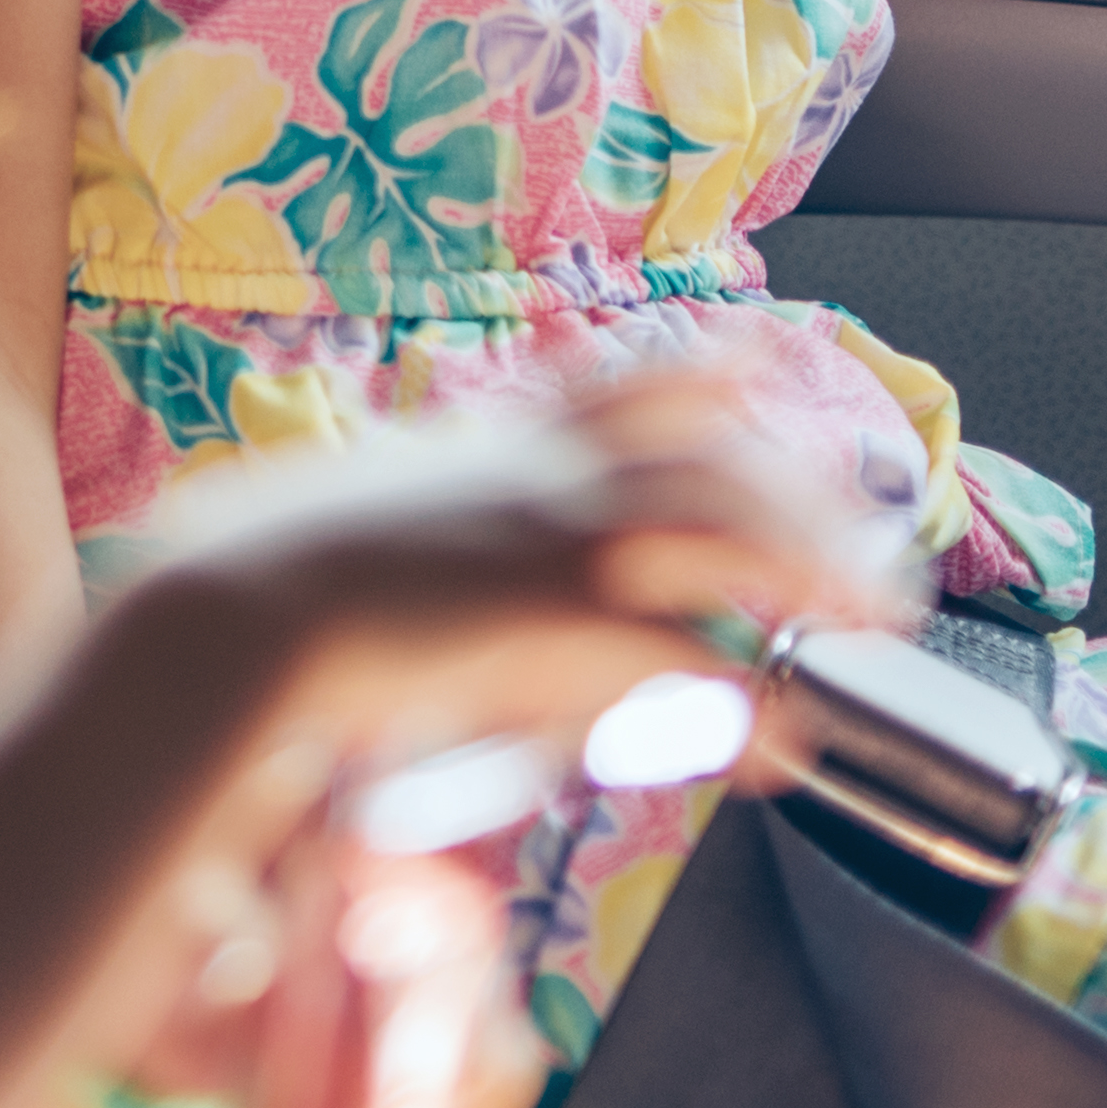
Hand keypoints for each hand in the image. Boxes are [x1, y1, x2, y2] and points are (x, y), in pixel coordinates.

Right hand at [130, 377, 913, 761]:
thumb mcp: (340, 533)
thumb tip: (422, 597)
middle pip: (710, 447)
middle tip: (871, 549)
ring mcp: (556, 533)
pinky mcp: (565, 614)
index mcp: (486, 445)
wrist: (232, 613)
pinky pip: (695, 658)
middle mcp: (537, 473)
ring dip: (815, 573)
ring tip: (874, 623)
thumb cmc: (251, 585)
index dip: (701, 373)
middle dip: (803, 490)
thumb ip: (401, 545)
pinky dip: (751, 704)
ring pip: (729, 526)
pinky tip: (790, 743)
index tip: (758, 364)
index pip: (617, 383)